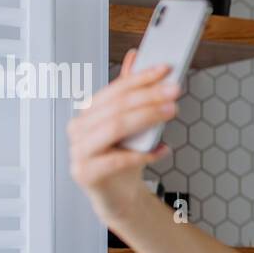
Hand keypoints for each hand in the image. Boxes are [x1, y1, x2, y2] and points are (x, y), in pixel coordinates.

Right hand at [67, 48, 177, 221]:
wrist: (119, 196)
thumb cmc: (124, 158)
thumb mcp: (132, 124)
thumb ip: (131, 93)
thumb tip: (136, 56)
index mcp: (88, 112)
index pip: (115, 89)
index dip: (140, 77)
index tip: (165, 70)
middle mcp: (79, 129)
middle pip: (117, 106)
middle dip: (148, 96)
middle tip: (174, 90)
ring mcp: (79, 151)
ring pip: (115, 127)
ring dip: (146, 117)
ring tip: (171, 111)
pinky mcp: (85, 173)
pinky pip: (116, 159)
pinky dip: (142, 154)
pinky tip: (161, 150)